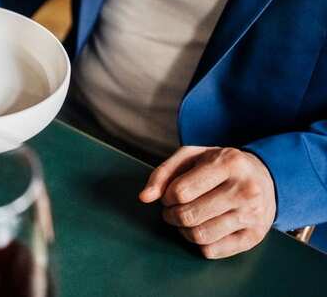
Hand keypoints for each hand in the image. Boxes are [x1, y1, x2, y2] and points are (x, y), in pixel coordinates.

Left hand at [139, 146, 275, 258]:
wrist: (265, 177)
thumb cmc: (219, 166)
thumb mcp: (191, 157)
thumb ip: (163, 173)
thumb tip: (144, 197)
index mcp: (228, 163)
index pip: (180, 192)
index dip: (166, 196)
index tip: (170, 194)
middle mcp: (245, 189)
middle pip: (188, 216)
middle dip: (171, 215)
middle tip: (173, 210)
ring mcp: (253, 215)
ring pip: (200, 236)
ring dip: (183, 230)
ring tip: (186, 219)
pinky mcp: (254, 236)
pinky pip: (213, 251)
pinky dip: (199, 244)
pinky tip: (203, 228)